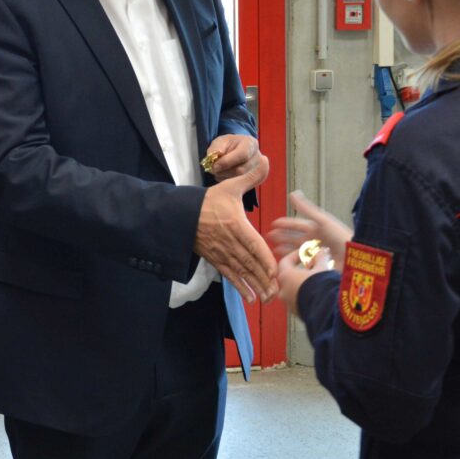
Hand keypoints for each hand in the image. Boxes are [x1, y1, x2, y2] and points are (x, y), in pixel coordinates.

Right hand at [195, 168, 277, 302]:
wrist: (181, 214)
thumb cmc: (208, 200)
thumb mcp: (230, 186)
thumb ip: (250, 176)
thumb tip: (265, 160)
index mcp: (236, 225)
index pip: (254, 245)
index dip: (265, 259)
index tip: (277, 271)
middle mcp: (230, 242)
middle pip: (250, 263)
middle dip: (264, 279)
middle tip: (277, 292)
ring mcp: (222, 253)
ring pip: (241, 272)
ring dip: (254, 286)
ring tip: (267, 298)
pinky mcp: (215, 259)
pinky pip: (229, 276)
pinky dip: (240, 287)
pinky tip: (250, 298)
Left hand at [202, 134, 268, 185]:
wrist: (232, 151)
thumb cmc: (226, 146)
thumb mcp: (219, 142)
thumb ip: (216, 148)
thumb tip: (216, 157)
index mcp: (250, 143)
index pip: (243, 154)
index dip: (227, 162)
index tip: (214, 166)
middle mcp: (258, 156)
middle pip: (242, 170)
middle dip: (224, 171)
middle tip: (213, 170)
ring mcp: (258, 169)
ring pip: (241, 180)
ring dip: (225, 178)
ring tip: (218, 172)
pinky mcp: (255, 180)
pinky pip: (241, 186)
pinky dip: (229, 183)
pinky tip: (224, 176)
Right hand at [267, 190, 352, 259]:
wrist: (353, 257)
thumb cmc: (340, 237)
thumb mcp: (322, 220)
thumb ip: (306, 208)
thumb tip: (293, 193)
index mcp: (317, 229)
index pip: (298, 225)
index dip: (286, 224)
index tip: (274, 223)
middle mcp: (316, 241)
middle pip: (295, 238)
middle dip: (282, 236)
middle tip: (269, 236)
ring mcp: (316, 253)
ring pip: (297, 250)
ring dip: (285, 249)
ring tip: (274, 249)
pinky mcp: (317, 265)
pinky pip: (303, 263)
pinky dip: (294, 262)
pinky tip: (287, 263)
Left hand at [275, 244, 335, 310]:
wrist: (326, 310)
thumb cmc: (321, 285)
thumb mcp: (322, 268)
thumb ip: (320, 258)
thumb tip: (320, 252)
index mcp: (285, 276)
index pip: (285, 261)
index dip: (295, 255)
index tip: (305, 253)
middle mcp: (283, 290)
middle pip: (287, 276)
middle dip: (298, 271)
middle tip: (311, 267)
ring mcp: (288, 303)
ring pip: (292, 289)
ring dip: (301, 284)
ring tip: (316, 281)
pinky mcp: (295, 312)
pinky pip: (297, 300)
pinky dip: (304, 295)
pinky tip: (316, 294)